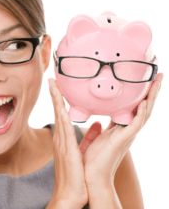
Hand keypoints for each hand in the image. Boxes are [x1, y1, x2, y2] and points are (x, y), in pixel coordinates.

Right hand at [48, 78, 87, 206]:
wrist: (69, 194)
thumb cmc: (75, 175)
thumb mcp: (83, 152)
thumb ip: (89, 137)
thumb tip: (97, 124)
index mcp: (64, 139)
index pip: (62, 114)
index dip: (60, 99)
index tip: (58, 86)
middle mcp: (60, 138)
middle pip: (57, 111)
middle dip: (55, 94)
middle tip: (52, 79)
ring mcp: (61, 143)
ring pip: (59, 116)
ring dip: (56, 100)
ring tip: (54, 85)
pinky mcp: (67, 150)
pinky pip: (64, 129)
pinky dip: (62, 115)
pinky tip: (60, 105)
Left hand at [80, 72, 163, 187]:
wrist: (92, 175)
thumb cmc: (95, 157)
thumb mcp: (100, 136)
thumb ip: (103, 126)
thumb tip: (99, 118)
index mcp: (123, 127)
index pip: (136, 107)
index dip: (142, 94)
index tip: (146, 80)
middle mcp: (129, 130)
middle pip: (144, 107)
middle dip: (152, 91)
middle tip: (158, 75)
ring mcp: (128, 135)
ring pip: (145, 113)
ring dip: (151, 98)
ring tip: (157, 82)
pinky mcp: (124, 141)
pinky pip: (135, 125)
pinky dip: (140, 114)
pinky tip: (143, 103)